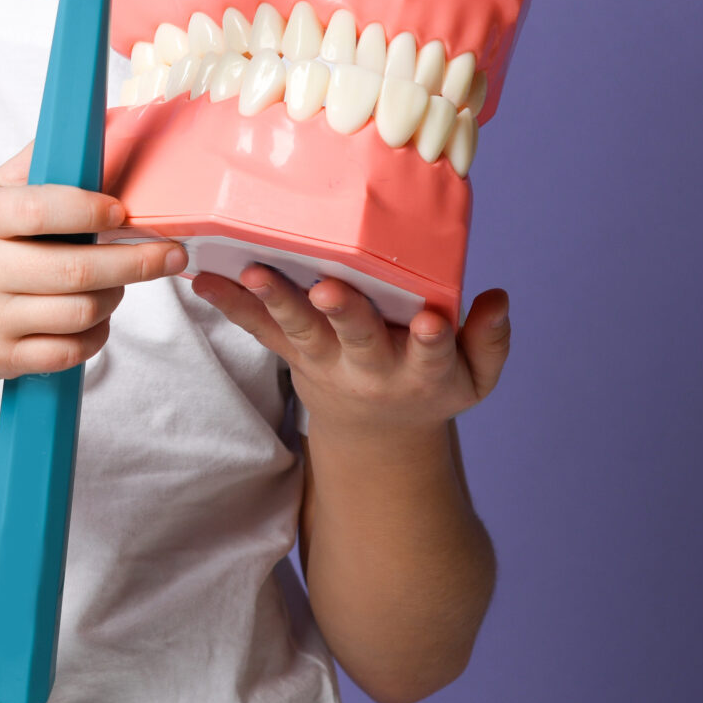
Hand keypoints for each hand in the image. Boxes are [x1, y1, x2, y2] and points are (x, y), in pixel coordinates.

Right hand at [0, 146, 186, 381]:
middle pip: (74, 271)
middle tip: (171, 254)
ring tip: (121, 282)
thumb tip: (99, 122)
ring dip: (115, 297)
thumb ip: (40, 162)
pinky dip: (96, 335)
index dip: (89, 210)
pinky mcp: (0, 358)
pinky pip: (69, 352)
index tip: (122, 211)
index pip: (40, 211)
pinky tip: (97, 316)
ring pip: (79, 313)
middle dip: (134, 262)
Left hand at [190, 267, 510, 440]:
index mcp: (422, 370)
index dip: (431, 339)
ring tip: (254, 272)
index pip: (431, 354)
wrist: (376, 431)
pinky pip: (259, 329)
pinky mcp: (292, 353)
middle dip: (345, 314)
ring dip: (276, 300)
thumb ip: (490, 341)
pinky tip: (203, 280)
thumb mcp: (472, 377)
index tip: (429, 321)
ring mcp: (324, 360)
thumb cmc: (431, 384)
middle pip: (357, 338)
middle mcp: (369, 367)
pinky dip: (231, 304)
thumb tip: (499, 299)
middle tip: (329, 291)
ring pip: (299, 331)